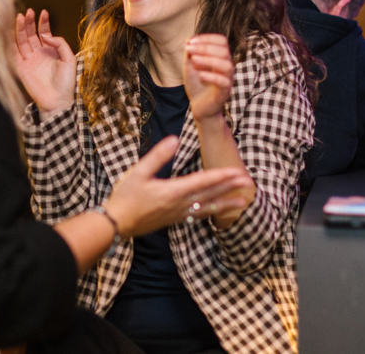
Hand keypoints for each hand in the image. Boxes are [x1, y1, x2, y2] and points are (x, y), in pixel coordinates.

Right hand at [14, 8, 76, 116]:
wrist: (58, 101)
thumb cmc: (66, 82)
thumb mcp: (69, 59)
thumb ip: (60, 44)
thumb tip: (46, 35)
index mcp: (50, 51)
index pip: (44, 32)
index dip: (43, 22)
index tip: (43, 12)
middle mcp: (39, 54)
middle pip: (31, 34)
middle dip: (29, 22)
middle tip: (28, 12)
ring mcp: (29, 60)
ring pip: (22, 41)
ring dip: (21, 29)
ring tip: (21, 17)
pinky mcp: (21, 68)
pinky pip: (15, 53)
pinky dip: (12, 42)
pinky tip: (12, 32)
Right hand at [103, 137, 250, 236]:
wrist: (116, 224)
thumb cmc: (125, 197)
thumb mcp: (138, 172)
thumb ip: (158, 156)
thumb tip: (174, 140)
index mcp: (172, 191)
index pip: (203, 181)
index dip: (222, 176)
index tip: (237, 172)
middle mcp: (179, 204)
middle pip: (210, 194)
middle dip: (230, 188)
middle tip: (248, 183)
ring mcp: (178, 214)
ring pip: (208, 208)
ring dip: (226, 204)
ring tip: (243, 202)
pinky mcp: (174, 220)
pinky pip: (198, 215)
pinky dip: (212, 212)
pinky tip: (217, 211)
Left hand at [183, 34, 232, 121]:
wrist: (199, 107)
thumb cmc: (197, 85)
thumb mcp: (190, 66)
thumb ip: (190, 53)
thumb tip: (189, 39)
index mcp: (220, 58)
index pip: (221, 41)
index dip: (207, 38)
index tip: (190, 41)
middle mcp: (227, 66)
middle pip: (224, 51)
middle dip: (205, 47)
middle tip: (188, 49)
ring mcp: (227, 80)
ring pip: (227, 65)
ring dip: (209, 60)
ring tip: (193, 60)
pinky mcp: (224, 93)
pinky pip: (224, 82)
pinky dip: (212, 76)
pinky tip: (200, 75)